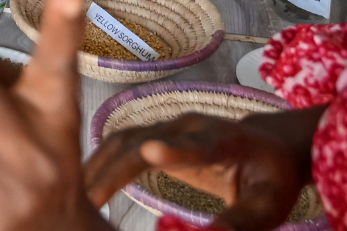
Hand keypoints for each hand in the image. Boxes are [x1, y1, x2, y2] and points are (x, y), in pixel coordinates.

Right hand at [84, 107, 323, 230]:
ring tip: (76, 199)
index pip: (199, 145)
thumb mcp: (268, 206)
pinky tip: (84, 185)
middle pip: (142, 143)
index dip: (175, 150)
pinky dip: (99, 163)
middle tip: (86, 203)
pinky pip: (119, 145)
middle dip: (112, 172)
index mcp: (226, 140)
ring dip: (97, 167)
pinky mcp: (154, 133)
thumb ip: (240, 223)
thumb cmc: (270, 180)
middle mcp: (190, 125)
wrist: (267, 147)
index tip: (149, 154)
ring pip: (122, 141)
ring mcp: (168, 125)